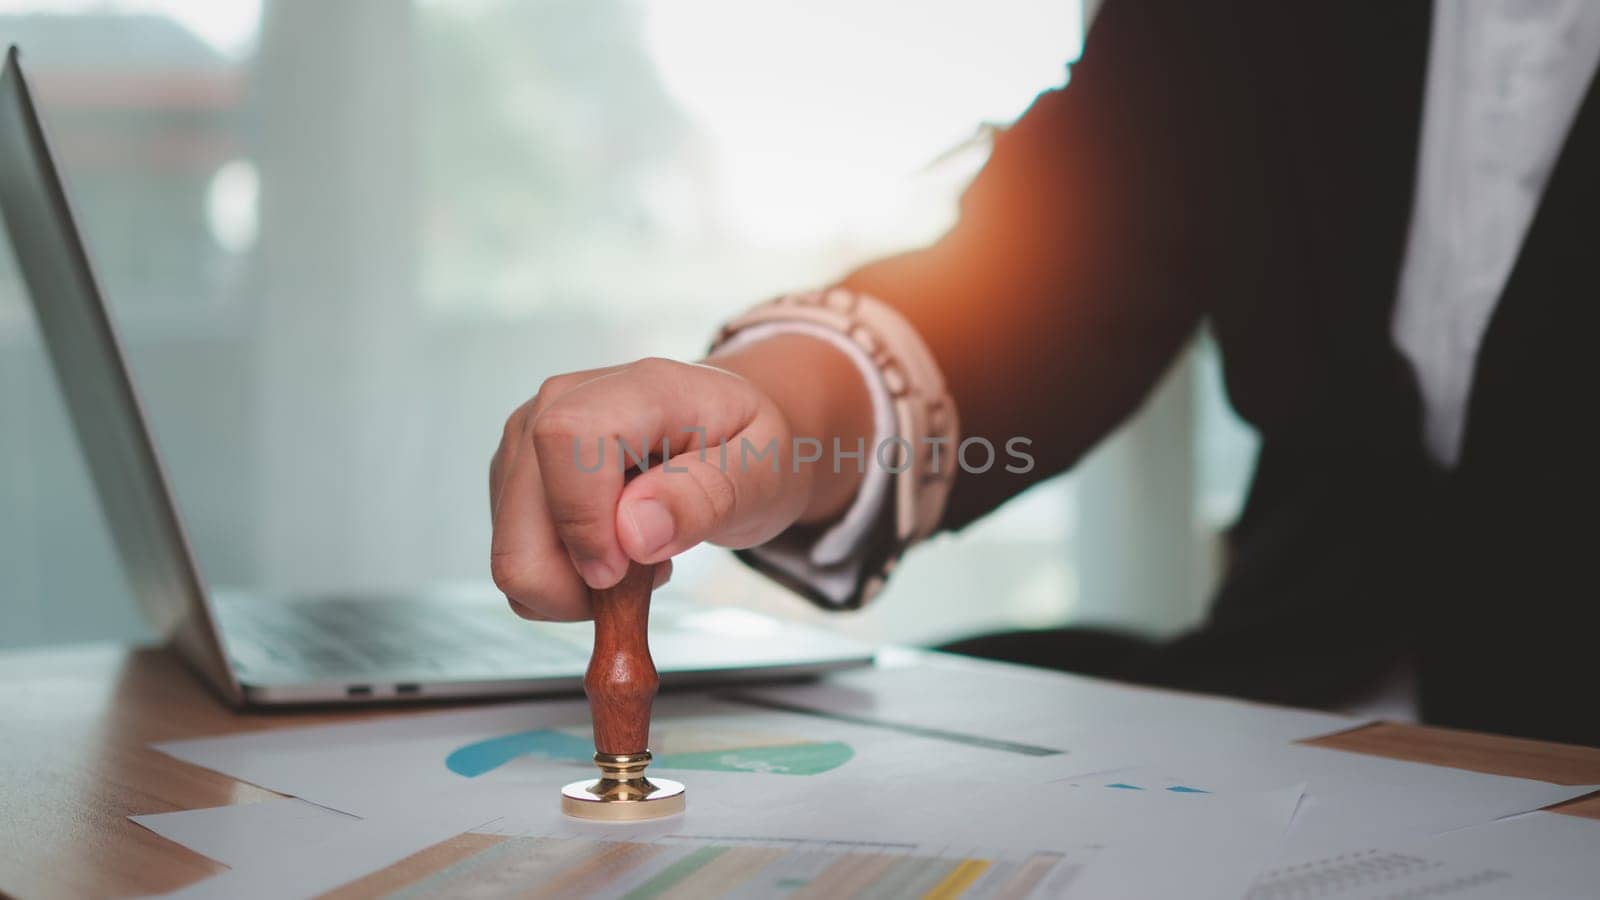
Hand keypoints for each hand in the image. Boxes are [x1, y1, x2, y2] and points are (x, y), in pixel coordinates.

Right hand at [489, 337, 868, 620]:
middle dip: (579, 582)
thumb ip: (706, 496)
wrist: (725, 433)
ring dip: (575, 585)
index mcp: (638, 386)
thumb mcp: (763, 473)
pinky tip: (611, 552)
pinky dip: (563, 580)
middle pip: (523, 516)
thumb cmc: (747, 448)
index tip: (626, 568)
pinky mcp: (512, 476)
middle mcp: (563, 400)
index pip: (566, 438)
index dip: (585, 519)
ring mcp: (527, 437)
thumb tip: (632, 533)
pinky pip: (515, 561)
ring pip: (511, 554)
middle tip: (649, 571)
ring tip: (637, 554)